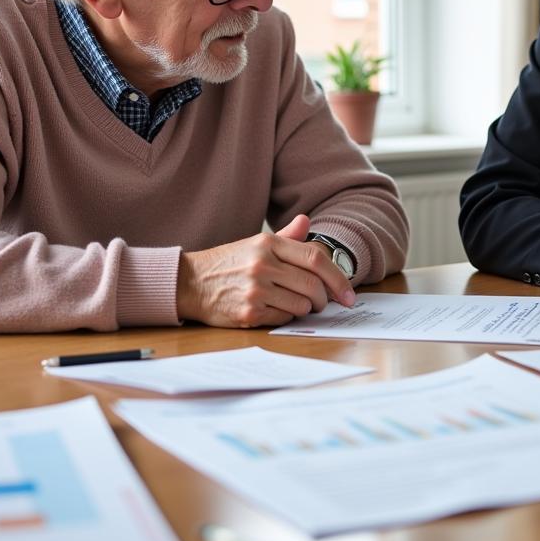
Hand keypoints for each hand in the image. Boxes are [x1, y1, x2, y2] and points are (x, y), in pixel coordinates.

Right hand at [176, 214, 355, 327]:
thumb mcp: (255, 243)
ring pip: (302, 306)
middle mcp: (263, 265)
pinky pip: (284, 320)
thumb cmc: (228, 263)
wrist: (190, 282)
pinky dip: (287, 318)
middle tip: (324, 302)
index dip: (339, 278)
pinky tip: (277, 310)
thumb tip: (306, 220)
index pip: (316, 259)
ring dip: (306, 309)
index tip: (349, 293)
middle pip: (313, 286)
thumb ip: (286, 236)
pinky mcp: (249, 313)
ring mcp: (256, 290)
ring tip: (297, 305)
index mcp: (268, 244)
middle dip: (325, 299)